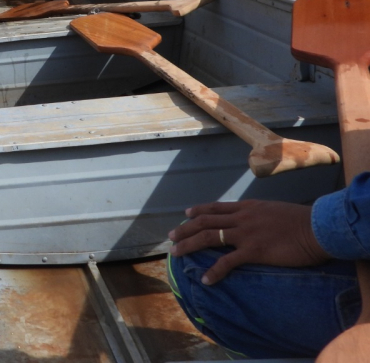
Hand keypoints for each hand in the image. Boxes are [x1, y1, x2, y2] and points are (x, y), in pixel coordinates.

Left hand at [169, 200, 330, 285]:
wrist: (317, 227)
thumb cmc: (301, 220)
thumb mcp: (273, 210)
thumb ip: (258, 214)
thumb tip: (253, 219)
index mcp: (247, 207)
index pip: (215, 207)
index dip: (198, 210)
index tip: (185, 214)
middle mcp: (241, 217)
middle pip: (205, 221)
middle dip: (184, 229)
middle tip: (170, 237)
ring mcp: (245, 233)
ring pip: (208, 236)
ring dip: (189, 245)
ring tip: (175, 253)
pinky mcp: (254, 250)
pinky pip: (228, 261)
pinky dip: (214, 271)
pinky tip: (206, 279)